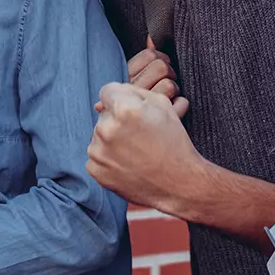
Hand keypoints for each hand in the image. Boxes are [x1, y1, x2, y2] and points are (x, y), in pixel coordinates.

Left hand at [88, 82, 204, 210]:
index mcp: (123, 109)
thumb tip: (102, 101)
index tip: (133, 112)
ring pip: (98, 134)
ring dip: (112, 138)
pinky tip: (129, 163)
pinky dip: (109, 158)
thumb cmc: (173, 142)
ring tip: (136, 150)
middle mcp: (106, 129)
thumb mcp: (162, 105)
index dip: (123, 98)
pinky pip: (96, 155)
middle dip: (117, 120)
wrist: (179, 183)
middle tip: (140, 135)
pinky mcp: (95, 170)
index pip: (108, 91)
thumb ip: (132, 92)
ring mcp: (98, 151)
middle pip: (104, 114)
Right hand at [127, 38, 187, 117]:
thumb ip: (143, 61)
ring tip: (167, 100)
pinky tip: (173, 112)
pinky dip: (181, 106)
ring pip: (169, 85)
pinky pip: (181, 104)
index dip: (159, 57)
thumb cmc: (135, 115)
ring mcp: (146, 110)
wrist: (141, 152)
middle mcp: (132, 94)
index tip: (160, 66)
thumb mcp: (133, 86)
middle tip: (166, 83)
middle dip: (168, 72)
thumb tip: (152, 37)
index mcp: (124, 82)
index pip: (149, 55)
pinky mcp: (162, 124)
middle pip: (161, 67)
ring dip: (174, 91)